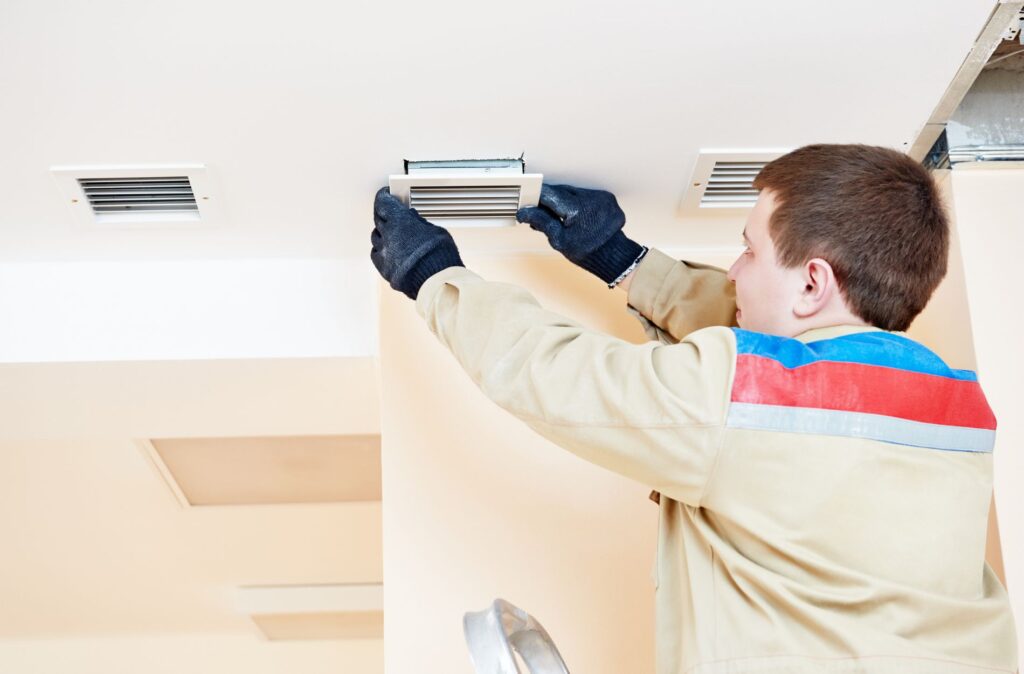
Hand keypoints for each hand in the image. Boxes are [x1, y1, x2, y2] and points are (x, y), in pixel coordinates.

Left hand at [370, 186, 463, 299]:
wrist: (437, 282)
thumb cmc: (440, 256)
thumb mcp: (436, 231)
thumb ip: (421, 224)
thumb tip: (414, 219)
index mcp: (400, 222)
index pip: (383, 204)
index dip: (384, 197)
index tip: (386, 195)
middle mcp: (388, 237)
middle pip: (378, 220)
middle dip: (383, 214)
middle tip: (389, 212)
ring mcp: (385, 254)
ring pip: (376, 238)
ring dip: (382, 233)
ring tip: (391, 233)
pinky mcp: (386, 270)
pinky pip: (377, 256)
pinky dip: (381, 251)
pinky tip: (388, 251)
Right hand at [516, 184, 643, 284]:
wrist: (612, 256)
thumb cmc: (588, 251)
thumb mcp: (559, 240)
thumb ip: (541, 221)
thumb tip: (525, 212)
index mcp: (576, 209)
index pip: (549, 194)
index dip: (537, 198)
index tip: (529, 202)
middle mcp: (590, 198)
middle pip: (561, 191)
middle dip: (549, 200)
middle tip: (542, 212)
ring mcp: (600, 197)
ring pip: (573, 192)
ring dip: (563, 201)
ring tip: (561, 217)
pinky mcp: (606, 198)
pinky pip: (585, 195)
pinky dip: (577, 202)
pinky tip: (576, 214)